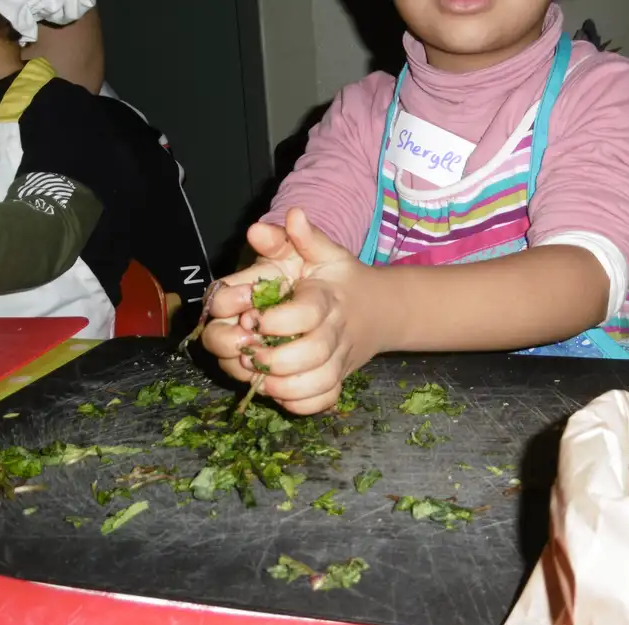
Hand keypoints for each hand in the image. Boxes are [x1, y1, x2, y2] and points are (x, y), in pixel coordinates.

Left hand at [202, 208, 388, 414]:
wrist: (378, 310)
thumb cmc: (338, 279)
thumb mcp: (323, 253)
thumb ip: (303, 237)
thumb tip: (291, 215)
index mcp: (328, 299)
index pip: (308, 312)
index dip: (279, 320)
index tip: (255, 319)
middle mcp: (336, 331)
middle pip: (313, 354)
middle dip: (276, 359)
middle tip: (250, 354)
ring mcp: (340, 359)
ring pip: (319, 383)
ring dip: (285, 387)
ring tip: (260, 378)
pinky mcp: (339, 380)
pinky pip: (324, 400)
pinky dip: (302, 404)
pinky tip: (280, 393)